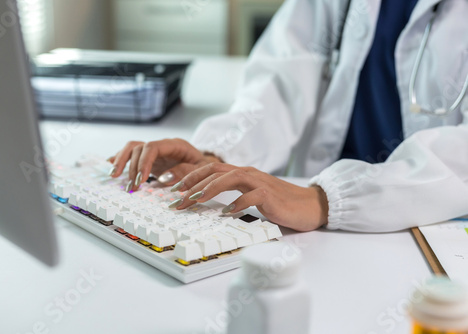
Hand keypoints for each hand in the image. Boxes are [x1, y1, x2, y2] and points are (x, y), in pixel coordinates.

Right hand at [107, 138, 220, 190]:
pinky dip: (120, 160)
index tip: (141, 180)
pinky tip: (110, 167)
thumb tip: (164, 177)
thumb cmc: (206, 169)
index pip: (153, 147)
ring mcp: (155, 152)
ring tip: (114, 176)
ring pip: (132, 149)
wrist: (208, 167)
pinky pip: (131, 155)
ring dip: (121, 162)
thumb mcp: (202, 171)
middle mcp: (162, 145)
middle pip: (139, 148)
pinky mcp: (150, 159)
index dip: (144, 162)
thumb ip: (185, 172)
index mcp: (175, 145)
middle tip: (132, 187)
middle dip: (132, 167)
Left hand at [169, 163, 328, 231]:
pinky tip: (226, 213)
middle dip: (193, 183)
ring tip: (194, 200)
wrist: (309, 205)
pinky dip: (237, 203)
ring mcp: (260, 182)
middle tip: (176, 198)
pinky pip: (251, 196)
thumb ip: (236, 195)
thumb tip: (213, 204)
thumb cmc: (280, 203)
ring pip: (230, 178)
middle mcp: (249, 173)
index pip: (211, 169)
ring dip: (209, 189)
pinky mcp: (270, 195)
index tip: (174, 189)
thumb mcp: (253, 196)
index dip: (191, 176)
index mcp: (242, 173)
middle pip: (215, 170)